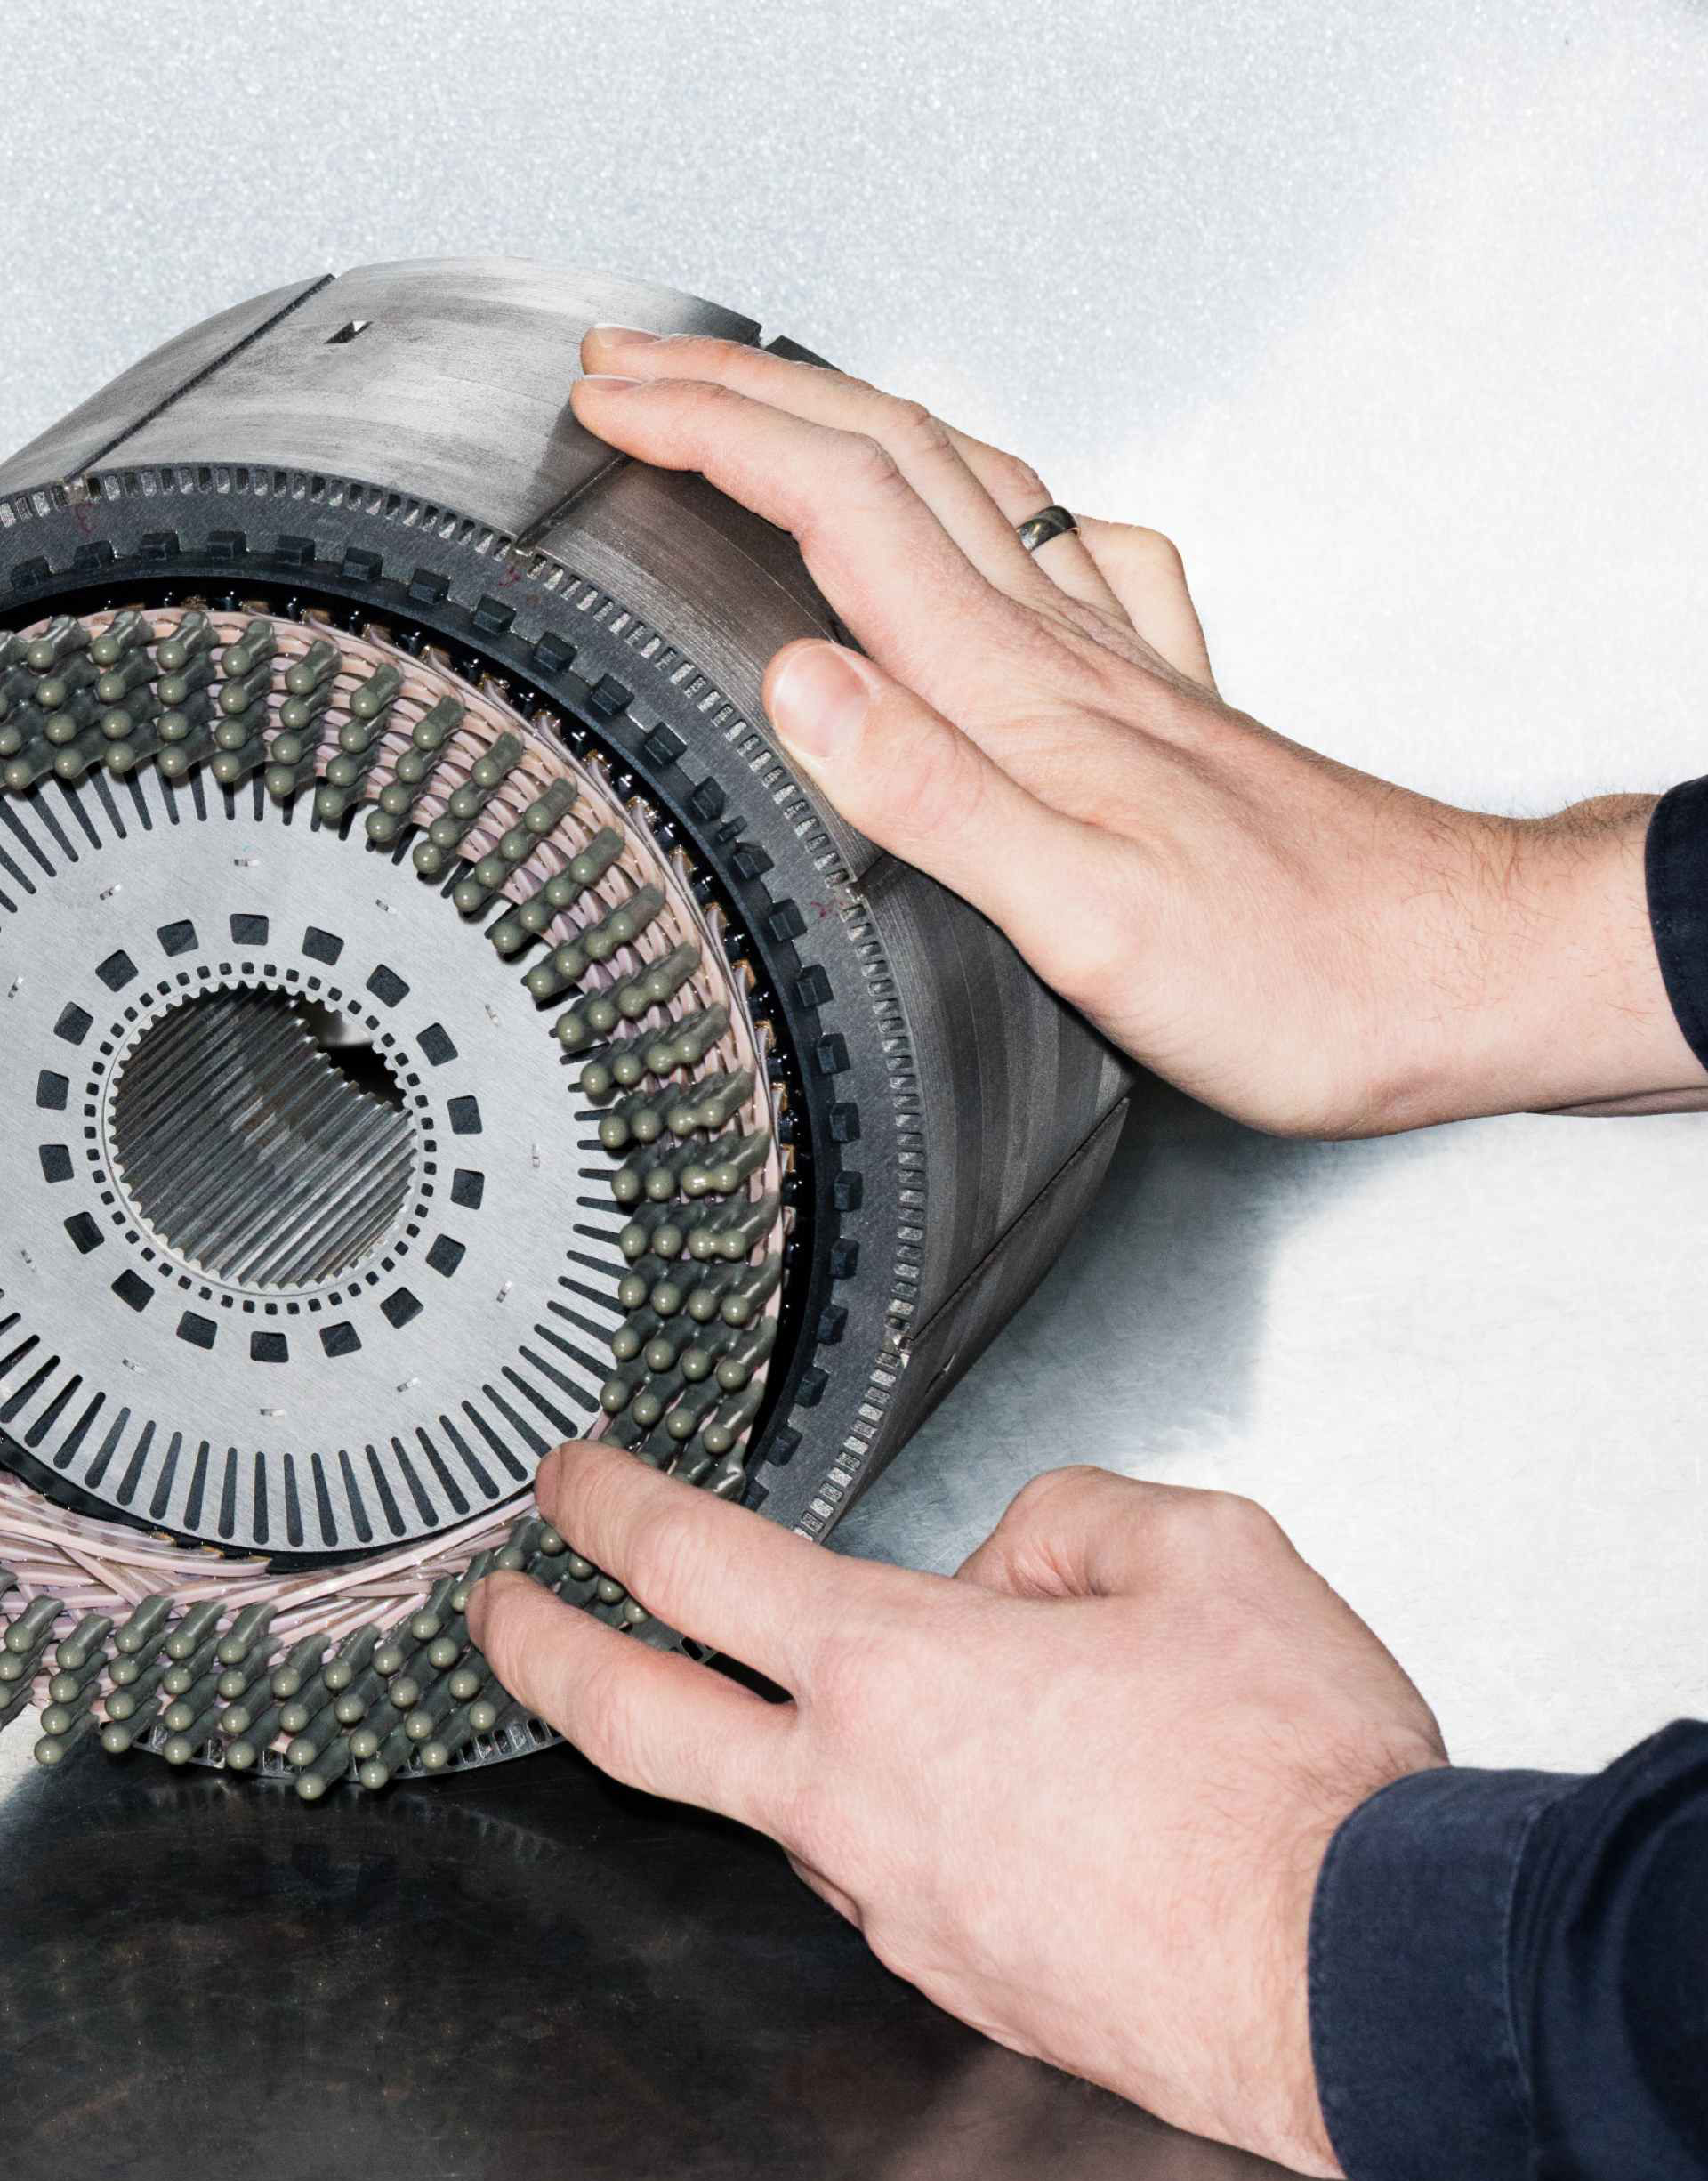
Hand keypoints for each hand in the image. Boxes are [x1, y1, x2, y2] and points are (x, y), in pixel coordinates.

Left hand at [468, 1446, 1446, 2176]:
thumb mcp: (1205, 1553)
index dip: (611, 1508)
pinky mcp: (955, 1981)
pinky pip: (892, 1872)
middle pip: (637, 1722)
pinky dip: (907, 1817)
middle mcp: (858, 1801)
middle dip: (540, 1655)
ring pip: (791, 1802)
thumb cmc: (1290, 1775)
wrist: (1356, 1979)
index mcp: (898, 1670)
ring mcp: (896, 1907)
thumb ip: (1065, 1521)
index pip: (695, 1565)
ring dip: (789, 1741)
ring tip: (906, 1694)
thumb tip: (999, 1574)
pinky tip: (1005, 1802)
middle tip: (496, 1616)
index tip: (568, 1487)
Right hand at [571, 327, 1704, 1134]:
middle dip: (750, 397)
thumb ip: (936, 798)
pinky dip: (994, 506)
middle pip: (893, 463)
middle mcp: (1070, 656)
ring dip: (851, 427)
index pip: (842, 510)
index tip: (611, 399)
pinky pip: (1067, 558)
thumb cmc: (1292, 973)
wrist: (1451, 975)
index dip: (715, 435)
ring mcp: (1121, 673)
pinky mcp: (1165, 711)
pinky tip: (1001, 522)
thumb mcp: (1087, 922)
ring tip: (770, 411)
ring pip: (971, 490)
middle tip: (639, 374)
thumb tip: (797, 687)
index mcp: (1024, 695)